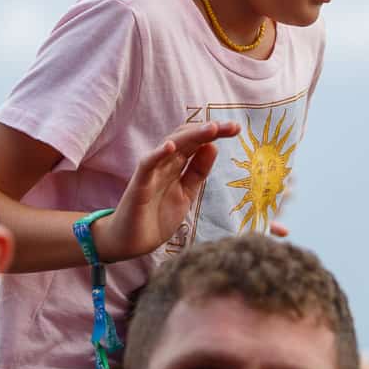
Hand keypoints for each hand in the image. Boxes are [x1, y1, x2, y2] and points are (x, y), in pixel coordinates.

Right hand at [92, 121, 238, 262]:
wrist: (131, 242)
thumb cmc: (157, 216)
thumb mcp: (186, 193)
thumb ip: (198, 172)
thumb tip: (214, 146)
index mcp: (177, 165)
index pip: (197, 142)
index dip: (216, 134)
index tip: (236, 129)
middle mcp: (165, 163)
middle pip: (187, 138)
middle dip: (209, 130)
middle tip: (232, 127)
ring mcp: (151, 171)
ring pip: (170, 145)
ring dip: (191, 136)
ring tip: (212, 129)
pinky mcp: (139, 184)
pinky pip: (147, 164)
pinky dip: (157, 153)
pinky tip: (171, 146)